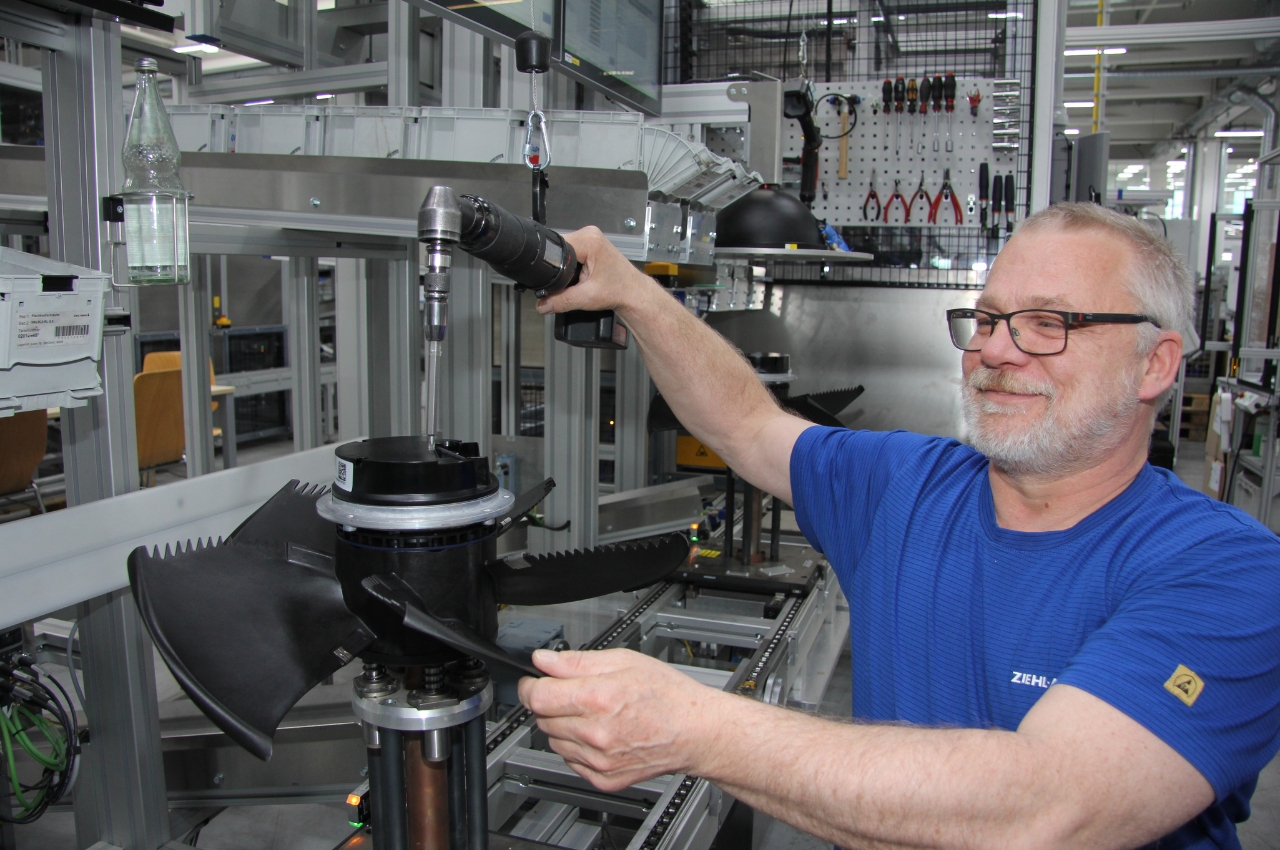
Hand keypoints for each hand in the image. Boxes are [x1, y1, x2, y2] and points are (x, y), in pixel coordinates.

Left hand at [517, 648, 728, 791]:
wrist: (695, 731)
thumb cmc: (667, 695)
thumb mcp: (623, 661)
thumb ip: (577, 662)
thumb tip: (544, 661)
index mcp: (599, 698)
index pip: (538, 697)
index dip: (530, 686)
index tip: (533, 682)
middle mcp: (596, 733)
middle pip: (543, 719)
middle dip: (551, 704)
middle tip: (575, 694)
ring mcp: (599, 760)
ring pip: (554, 741)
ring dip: (563, 726)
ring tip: (593, 714)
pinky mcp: (604, 779)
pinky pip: (571, 762)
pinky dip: (577, 748)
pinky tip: (599, 734)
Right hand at [536, 227, 653, 316]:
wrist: (633, 293)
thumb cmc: (620, 291)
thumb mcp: (586, 298)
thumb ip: (561, 301)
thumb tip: (542, 304)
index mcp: (589, 241)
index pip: (557, 247)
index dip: (552, 264)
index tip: (557, 278)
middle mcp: (590, 234)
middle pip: (560, 247)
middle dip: (560, 266)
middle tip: (574, 281)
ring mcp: (592, 237)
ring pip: (565, 249)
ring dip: (566, 265)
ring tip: (581, 277)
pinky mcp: (592, 243)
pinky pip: (573, 250)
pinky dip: (573, 263)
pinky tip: (582, 273)